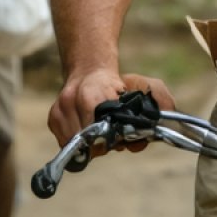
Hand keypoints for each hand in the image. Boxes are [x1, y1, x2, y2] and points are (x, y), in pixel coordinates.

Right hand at [48, 68, 175, 153]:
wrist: (91, 71)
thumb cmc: (122, 83)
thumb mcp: (147, 86)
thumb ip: (161, 99)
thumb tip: (163, 118)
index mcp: (91, 95)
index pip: (97, 131)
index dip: (112, 139)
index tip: (120, 138)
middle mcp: (70, 101)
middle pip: (87, 142)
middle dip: (103, 144)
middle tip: (114, 138)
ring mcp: (59, 111)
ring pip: (76, 145)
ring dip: (91, 145)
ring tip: (103, 133)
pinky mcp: (53, 119)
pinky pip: (66, 143)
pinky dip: (80, 143)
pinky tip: (91, 132)